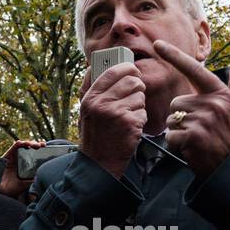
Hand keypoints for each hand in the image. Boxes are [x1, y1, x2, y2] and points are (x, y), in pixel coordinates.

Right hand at [0, 139, 44, 197]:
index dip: (40, 152)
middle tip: (43, 145)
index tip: (48, 150)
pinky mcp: (7, 155)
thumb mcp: (25, 184)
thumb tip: (43, 177)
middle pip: (29, 149)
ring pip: (23, 145)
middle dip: (37, 145)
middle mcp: (20, 160)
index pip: (34, 155)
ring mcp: (13, 157)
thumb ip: (32, 180)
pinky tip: (26, 144)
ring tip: (36, 145)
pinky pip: (14, 147)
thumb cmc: (11, 188)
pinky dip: (20, 143)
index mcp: (25, 165)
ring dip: (30, 143)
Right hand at [78, 61, 145, 178]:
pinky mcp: (130, 124)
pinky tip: (130, 128)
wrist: (99, 162)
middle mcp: (102, 103)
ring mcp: (116, 113)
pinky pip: (143, 112)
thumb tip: (93, 66)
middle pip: (131, 81)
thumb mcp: (85, 110)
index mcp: (90, 97)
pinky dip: (140, 119)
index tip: (132, 70)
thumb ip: (90, 88)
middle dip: (137, 87)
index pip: (112, 72)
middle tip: (134, 95)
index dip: (126, 67)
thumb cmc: (95, 134)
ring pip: (140, 96)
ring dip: (138, 105)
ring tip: (127, 116)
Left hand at [155, 43, 229, 179]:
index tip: (157, 44)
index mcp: (221, 93)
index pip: (194, 69)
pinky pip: (172, 136)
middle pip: (177, 102)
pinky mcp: (194, 136)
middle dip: (182, 117)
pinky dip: (178, 145)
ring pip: (173, 119)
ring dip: (179, 132)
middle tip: (199, 130)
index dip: (174, 56)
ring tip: (197, 140)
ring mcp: (203, 119)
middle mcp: (212, 103)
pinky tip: (193, 149)